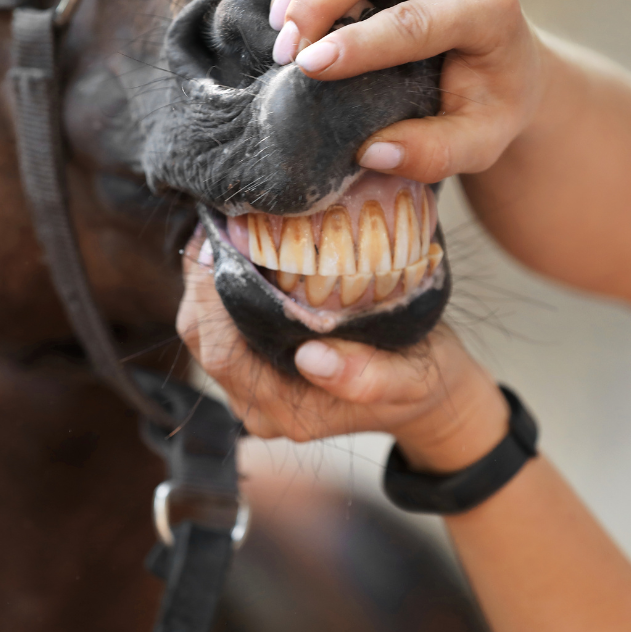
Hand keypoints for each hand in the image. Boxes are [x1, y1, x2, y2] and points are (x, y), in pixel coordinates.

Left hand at [176, 232, 509, 471]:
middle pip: (203, 340)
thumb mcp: (410, 378)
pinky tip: (235, 251)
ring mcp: (254, 391)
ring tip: (222, 229)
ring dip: (204, 282)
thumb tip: (311, 359)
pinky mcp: (257, 372)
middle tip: (218, 221)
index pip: (224, 352)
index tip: (223, 240)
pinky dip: (218, 290)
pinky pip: (220, 329)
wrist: (430, 394)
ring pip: (204, 334)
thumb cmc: (420, 379)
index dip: (211, 298)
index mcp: (288, 410)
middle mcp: (261, 407)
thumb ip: (366, 377)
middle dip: (200, 280)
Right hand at [269, 0, 549, 182]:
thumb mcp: (480, 142)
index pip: (413, 19)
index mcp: (488, 10)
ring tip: (281, 19)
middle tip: (286, 51)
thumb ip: (434, 154)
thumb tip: (372, 152)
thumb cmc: (489, 104)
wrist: (506, 62)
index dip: (356, 43)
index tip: (308, 68)